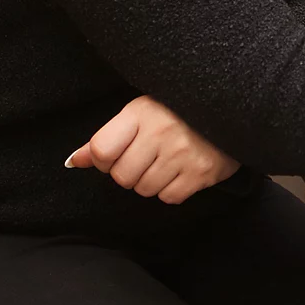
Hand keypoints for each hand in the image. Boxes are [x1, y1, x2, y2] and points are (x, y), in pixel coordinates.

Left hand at [66, 96, 239, 203]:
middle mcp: (160, 132)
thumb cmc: (177, 109)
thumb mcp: (139, 113)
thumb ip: (107, 138)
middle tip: (146, 156)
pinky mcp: (202, 173)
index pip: (102, 150)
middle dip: (129, 171)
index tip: (116, 153)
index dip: (103, 159)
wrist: (230, 107)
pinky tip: (181, 170)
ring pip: (144, 189)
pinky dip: (172, 189)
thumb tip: (74, 161)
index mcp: (141, 112)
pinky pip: (169, 197)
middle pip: (121, 176)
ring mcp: (182, 154)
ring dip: (151, 181)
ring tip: (166, 161)